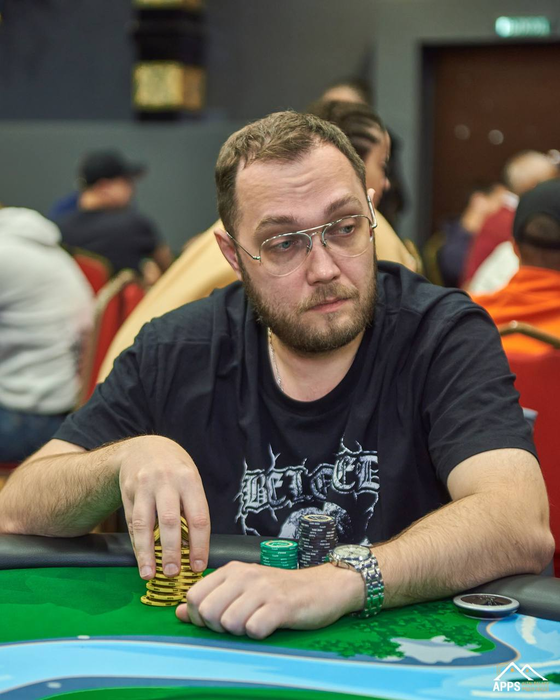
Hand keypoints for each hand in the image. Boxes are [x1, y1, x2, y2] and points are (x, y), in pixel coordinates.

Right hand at [117, 435, 209, 580]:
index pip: (198, 516)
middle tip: (173, 573)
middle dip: (172, 550)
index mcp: (189, 480)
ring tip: (149, 574)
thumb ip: (192, 509)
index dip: (199, 545)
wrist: (144, 448)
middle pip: (170, 520)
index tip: (198, 566)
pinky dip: (136, 543)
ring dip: (147, 552)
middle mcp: (166, 481)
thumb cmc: (175, 470)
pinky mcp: (127, 493)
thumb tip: (194, 550)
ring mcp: (144, 486)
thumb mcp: (190, 480)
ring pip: (144, 523)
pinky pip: (131, 522)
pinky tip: (141, 559)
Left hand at [175, 561, 364, 638]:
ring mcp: (263, 589)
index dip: (198, 617)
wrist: (325, 587)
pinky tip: (270, 626)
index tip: (216, 622)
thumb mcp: (244, 589)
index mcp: (232, 570)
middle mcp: (245, 575)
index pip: (193, 596)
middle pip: (207, 612)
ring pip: (228, 622)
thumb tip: (178, 612)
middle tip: (238, 625)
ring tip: (256, 623)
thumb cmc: (282, 591)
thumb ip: (211, 598)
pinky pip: (254, 629)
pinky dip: (259, 634)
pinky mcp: (282, 605)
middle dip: (218, 627)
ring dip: (240, 632)